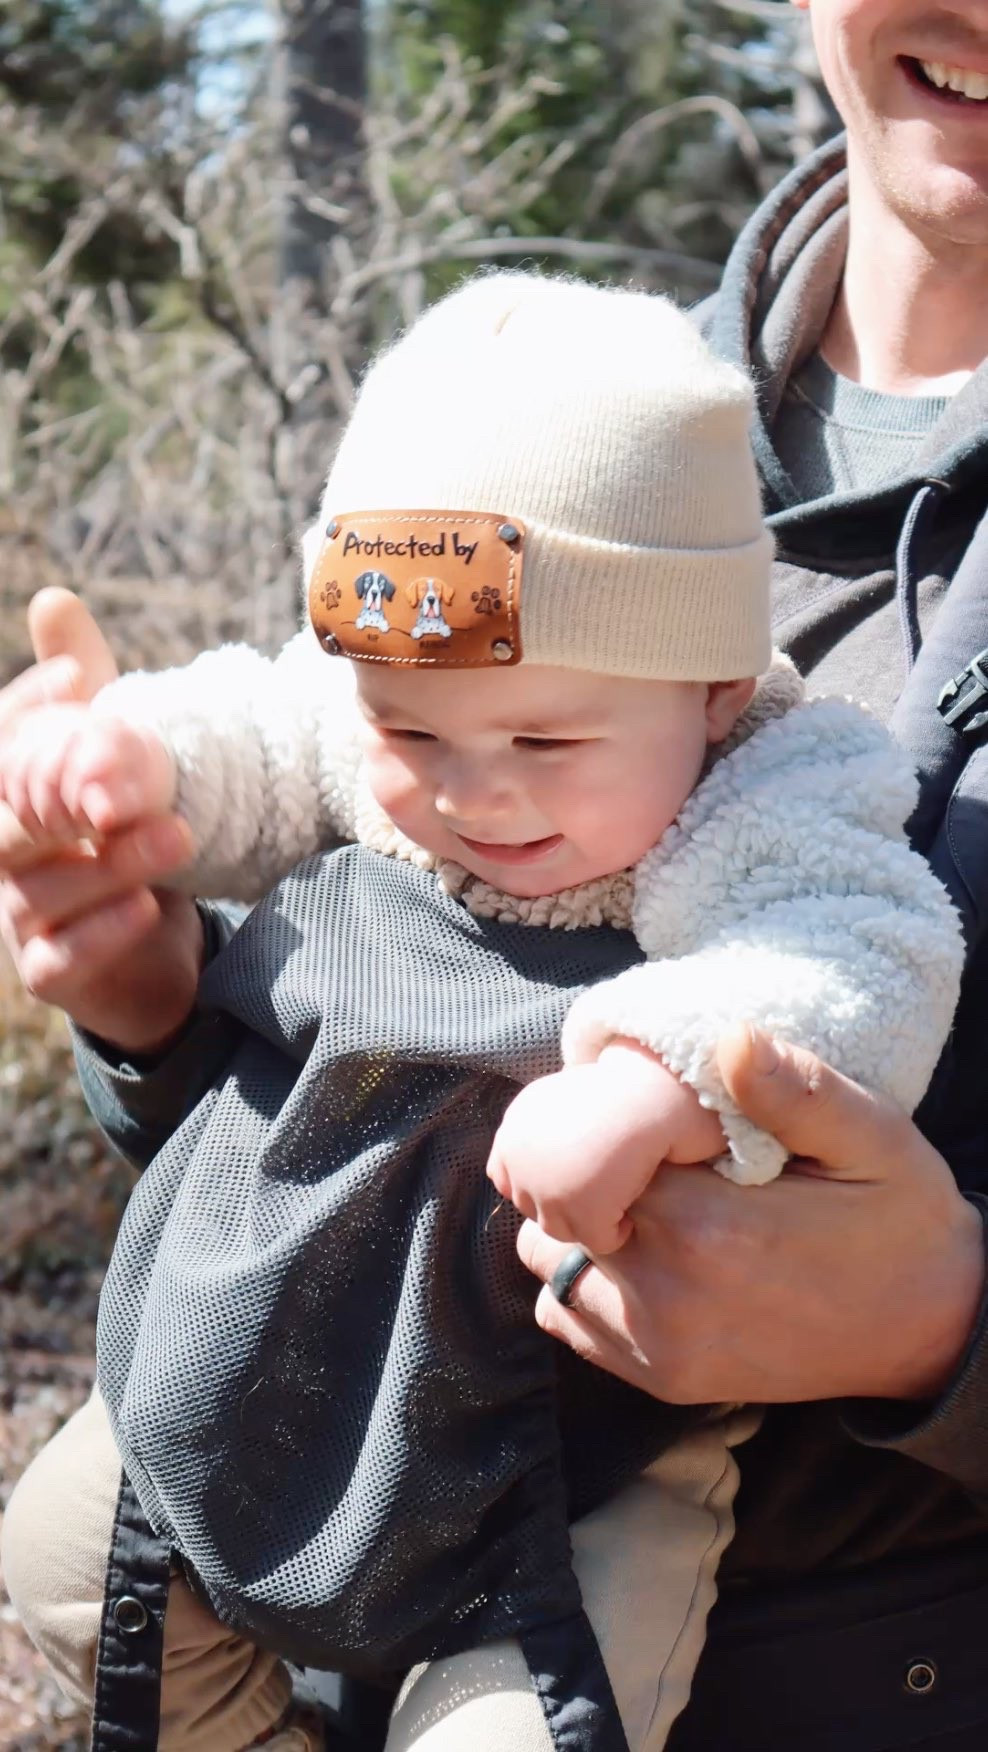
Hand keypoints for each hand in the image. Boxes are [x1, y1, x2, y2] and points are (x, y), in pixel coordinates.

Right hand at [0, 589, 202, 1052]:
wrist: (159, 949)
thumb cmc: (122, 843)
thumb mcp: (114, 766)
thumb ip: (87, 694)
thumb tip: (53, 598)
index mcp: (12, 800)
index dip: (25, 711)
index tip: (81, 676)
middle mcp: (4, 856)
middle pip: (9, 820)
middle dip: (65, 791)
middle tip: (135, 769)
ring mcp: (19, 919)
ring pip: (39, 890)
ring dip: (107, 863)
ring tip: (177, 836)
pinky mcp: (51, 973)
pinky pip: (58, 957)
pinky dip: (100, 932)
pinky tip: (147, 907)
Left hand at [487, 1041, 723, 1253]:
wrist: (646, 1092)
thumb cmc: (617, 1089)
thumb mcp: (560, 1099)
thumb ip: (543, 1132)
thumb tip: (549, 1163)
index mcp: (512, 1133)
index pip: (508, 1179)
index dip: (546, 1182)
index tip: (579, 1173)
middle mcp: (519, 1162)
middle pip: (534, 1208)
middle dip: (565, 1202)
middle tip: (602, 1185)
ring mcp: (546, 1192)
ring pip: (564, 1229)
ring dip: (592, 1218)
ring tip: (620, 1195)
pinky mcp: (581, 1213)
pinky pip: (600, 1239)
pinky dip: (620, 1229)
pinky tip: (635, 1205)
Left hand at [517, 1026, 985, 1404]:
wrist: (931, 1329)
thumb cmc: (898, 1220)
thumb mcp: (870, 1137)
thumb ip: (795, 1089)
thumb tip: (728, 1037)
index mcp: (705, 1226)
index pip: (592, 1151)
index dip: (613, 1123)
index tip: (655, 1117)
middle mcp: (665, 1295)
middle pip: (560, 1204)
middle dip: (588, 1170)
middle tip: (648, 1157)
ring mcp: (657, 1345)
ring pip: (547, 1261)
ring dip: (577, 1224)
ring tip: (642, 1202)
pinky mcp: (661, 1377)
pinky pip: (567, 1317)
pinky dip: (583, 1281)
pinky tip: (640, 1251)